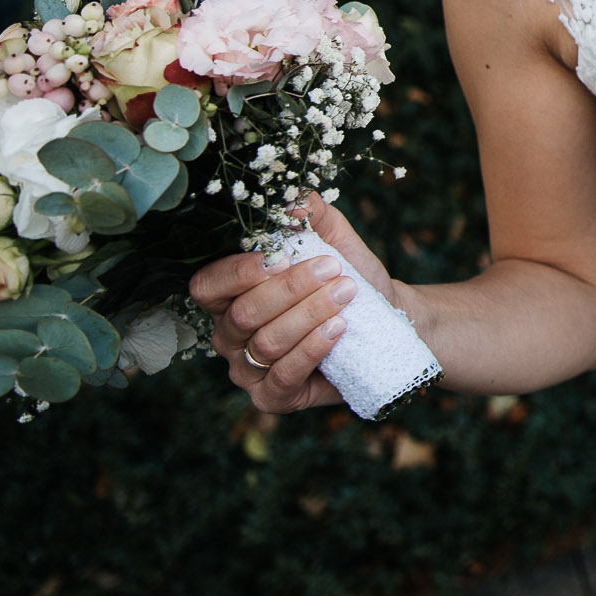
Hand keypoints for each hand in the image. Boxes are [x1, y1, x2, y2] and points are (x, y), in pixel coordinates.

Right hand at [186, 194, 396, 413]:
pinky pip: (283, 376)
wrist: (387, 321)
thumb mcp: (335, 240)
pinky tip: (337, 329)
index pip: (208, 285)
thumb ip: (313, 214)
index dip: (237, 272)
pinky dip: (312, 349)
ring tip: (344, 295)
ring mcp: (247, 370)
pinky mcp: (272, 397)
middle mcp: (229, 335)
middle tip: (331, 271)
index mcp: (230, 296)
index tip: (277, 256)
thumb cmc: (348, 279)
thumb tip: (294, 198)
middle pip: (243, 313)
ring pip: (266, 342)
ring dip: (309, 315)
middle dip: (290, 289)